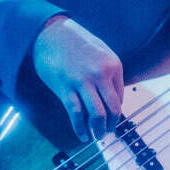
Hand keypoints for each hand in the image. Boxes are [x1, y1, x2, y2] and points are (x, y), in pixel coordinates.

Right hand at [31, 15, 124, 141]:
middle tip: (108, 133)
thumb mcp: (100, 51)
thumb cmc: (74, 41)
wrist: (49, 33)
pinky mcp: (65, 88)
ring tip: (97, 137)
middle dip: (112, 125)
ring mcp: (83, 82)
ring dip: (98, 130)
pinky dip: (80, 128)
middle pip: (113, 109)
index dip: (116, 112)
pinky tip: (82, 136)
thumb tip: (111, 96)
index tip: (113, 120)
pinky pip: (76, 114)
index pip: (120, 97)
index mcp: (113, 65)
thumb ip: (108, 71)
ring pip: (97, 114)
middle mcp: (101, 74)